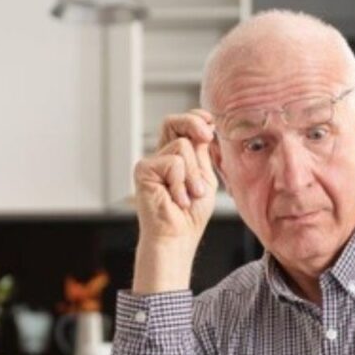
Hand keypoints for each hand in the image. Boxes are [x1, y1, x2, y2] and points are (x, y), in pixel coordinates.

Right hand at [131, 109, 219, 293]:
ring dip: (193, 174)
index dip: (195, 117)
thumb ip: (203, 153)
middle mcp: (161, 157)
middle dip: (194, 124)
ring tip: (189, 195)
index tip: (211, 123)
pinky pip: (173, 163)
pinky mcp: (143, 170)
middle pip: (173, 122)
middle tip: (208, 136)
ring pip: (181, 146)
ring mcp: (151, 163)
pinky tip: (176, 200)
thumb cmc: (191, 214)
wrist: (178, 237)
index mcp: (176, 157)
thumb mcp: (205, 178)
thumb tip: (207, 127)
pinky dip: (181, 183)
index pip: (182, 125)